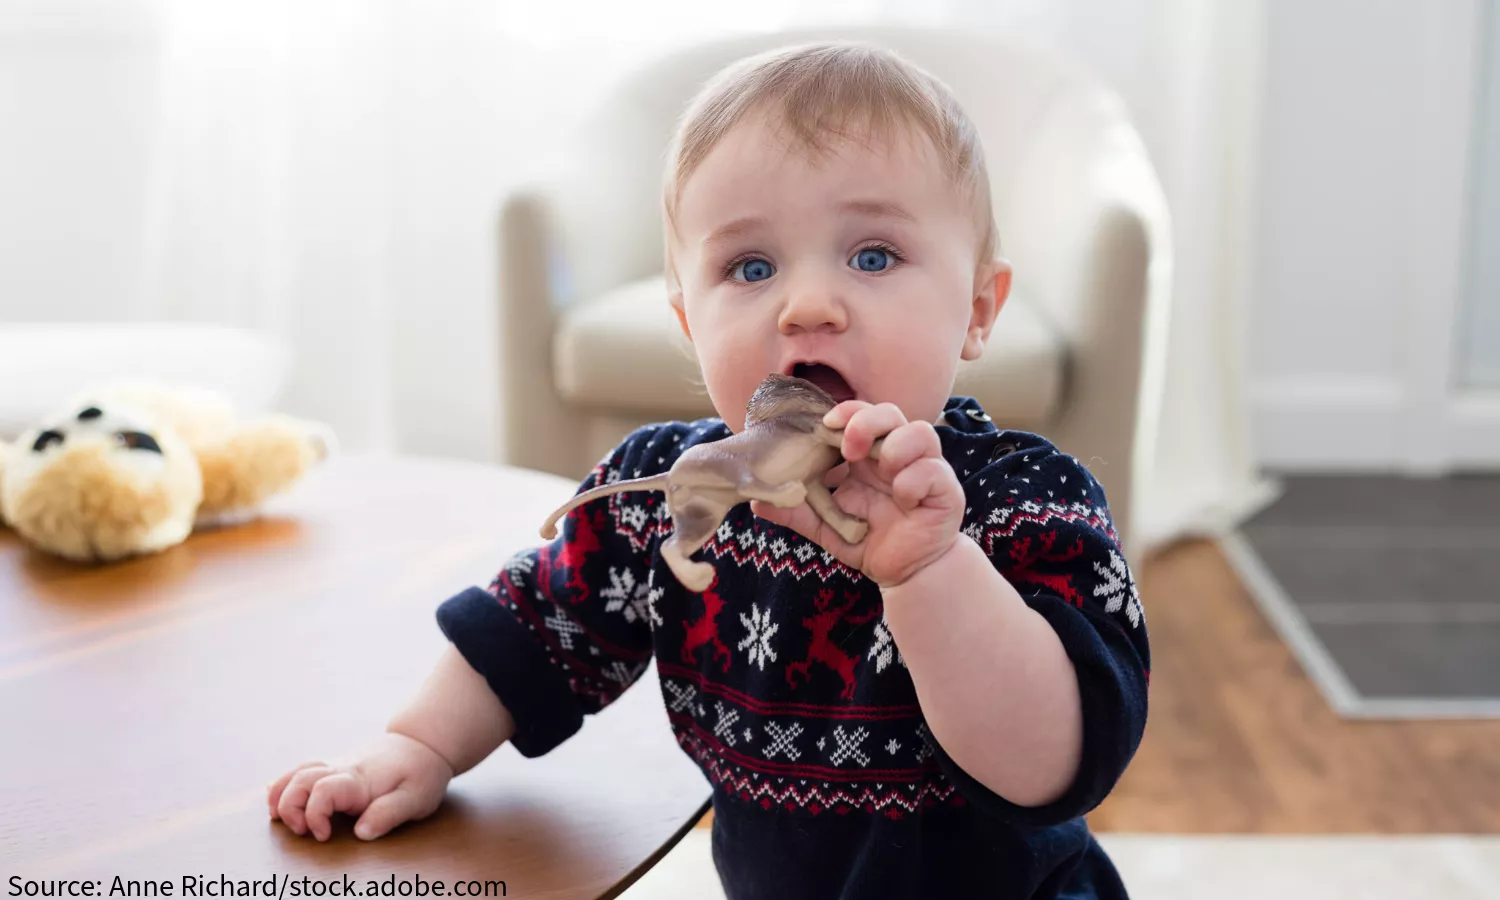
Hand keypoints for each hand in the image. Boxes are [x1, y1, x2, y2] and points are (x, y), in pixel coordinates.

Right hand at [267, 732, 453, 840]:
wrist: (424, 742)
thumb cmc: (422, 773)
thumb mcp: (416, 797)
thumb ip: (389, 814)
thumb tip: (361, 832)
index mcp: (359, 779)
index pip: (322, 791)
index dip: (314, 815)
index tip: (324, 836)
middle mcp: (342, 768)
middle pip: (300, 779)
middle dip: (290, 807)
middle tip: (303, 831)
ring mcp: (337, 764)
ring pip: (297, 771)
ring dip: (281, 793)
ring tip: (277, 816)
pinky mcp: (337, 765)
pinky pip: (304, 768)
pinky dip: (285, 780)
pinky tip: (273, 791)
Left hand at [751, 401, 963, 587]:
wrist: (906, 574)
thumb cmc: (869, 541)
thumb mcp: (825, 527)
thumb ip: (796, 512)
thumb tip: (755, 502)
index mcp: (869, 456)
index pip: (860, 416)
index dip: (846, 412)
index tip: (824, 424)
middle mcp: (898, 456)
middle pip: (891, 412)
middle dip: (867, 421)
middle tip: (848, 446)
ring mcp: (925, 470)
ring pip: (921, 432)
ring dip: (897, 445)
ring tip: (884, 469)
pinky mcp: (944, 492)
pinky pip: (935, 470)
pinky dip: (916, 479)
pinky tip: (903, 500)